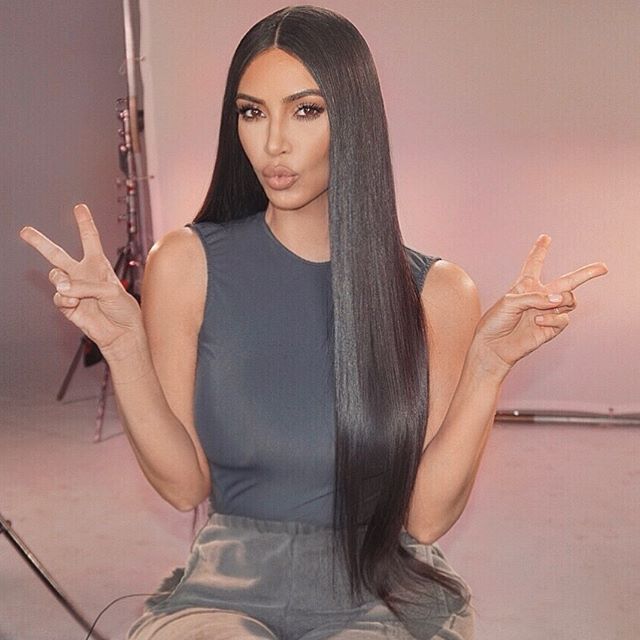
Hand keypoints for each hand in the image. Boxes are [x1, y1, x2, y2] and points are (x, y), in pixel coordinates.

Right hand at [19, 203, 142, 353]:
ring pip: (54, 275)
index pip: (90, 240)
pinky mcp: (67, 305)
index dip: (84, 223)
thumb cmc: (123, 309)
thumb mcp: (111, 290)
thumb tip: (62, 288)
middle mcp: (83, 275)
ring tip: (72, 290)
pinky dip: (65, 298)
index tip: (80, 208)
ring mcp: (73, 289)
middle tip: (25, 231)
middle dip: (40, 242)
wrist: (121, 332)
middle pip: (57, 254)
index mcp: (98, 265)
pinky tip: (74, 302)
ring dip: (60, 280)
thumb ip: (86, 286)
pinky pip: (58, 296)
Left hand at [471, 234, 607, 378]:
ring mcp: (548, 312)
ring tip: (548, 306)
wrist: (493, 346)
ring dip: (562, 301)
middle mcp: (540, 297)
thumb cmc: (496, 322)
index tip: (545, 237)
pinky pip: (564, 319)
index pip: (534, 264)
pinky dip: (553, 318)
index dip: (540, 250)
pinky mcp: (551, 327)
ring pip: (570, 300)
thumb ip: (535, 297)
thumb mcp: (510, 302)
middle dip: (587, 273)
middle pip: (567, 282)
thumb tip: (560, 299)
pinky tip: (539, 320)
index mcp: (525, 286)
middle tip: (603, 267)